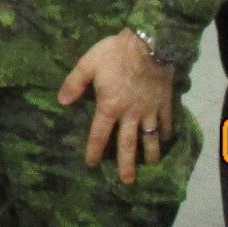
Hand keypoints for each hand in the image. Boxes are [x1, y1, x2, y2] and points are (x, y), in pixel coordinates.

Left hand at [58, 28, 174, 183]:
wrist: (148, 44)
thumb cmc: (114, 53)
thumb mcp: (88, 64)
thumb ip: (74, 83)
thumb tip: (61, 102)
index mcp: (109, 107)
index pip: (99, 134)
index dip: (94, 150)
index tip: (91, 164)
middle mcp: (130, 115)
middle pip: (127, 145)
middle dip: (126, 165)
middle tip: (127, 182)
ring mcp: (149, 111)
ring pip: (150, 139)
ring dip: (149, 154)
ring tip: (149, 167)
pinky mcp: (164, 104)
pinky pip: (165, 123)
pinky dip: (166, 133)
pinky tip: (165, 139)